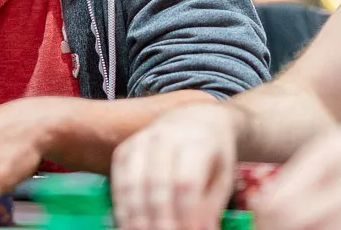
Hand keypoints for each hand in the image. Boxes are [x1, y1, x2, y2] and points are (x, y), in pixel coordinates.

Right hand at [111, 101, 238, 229]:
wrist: (194, 121)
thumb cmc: (211, 155)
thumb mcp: (222, 178)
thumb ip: (212, 206)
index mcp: (197, 142)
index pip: (186, 182)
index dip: (186, 213)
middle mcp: (165, 137)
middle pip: (157, 183)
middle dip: (160, 218)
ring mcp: (141, 140)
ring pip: (132, 181)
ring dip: (135, 215)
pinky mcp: (124, 148)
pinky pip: (118, 178)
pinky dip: (121, 204)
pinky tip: (127, 223)